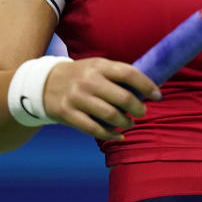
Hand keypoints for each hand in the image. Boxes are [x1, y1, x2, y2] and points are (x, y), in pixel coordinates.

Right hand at [43, 57, 161, 140]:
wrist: (44, 83)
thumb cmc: (81, 76)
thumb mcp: (98, 67)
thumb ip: (118, 75)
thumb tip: (148, 89)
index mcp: (99, 66)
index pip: (128, 74)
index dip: (146, 85)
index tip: (157, 95)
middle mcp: (88, 81)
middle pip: (122, 97)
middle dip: (138, 108)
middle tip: (142, 112)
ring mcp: (77, 97)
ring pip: (110, 115)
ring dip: (125, 122)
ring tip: (130, 123)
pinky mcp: (67, 113)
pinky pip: (93, 128)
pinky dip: (109, 134)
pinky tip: (118, 135)